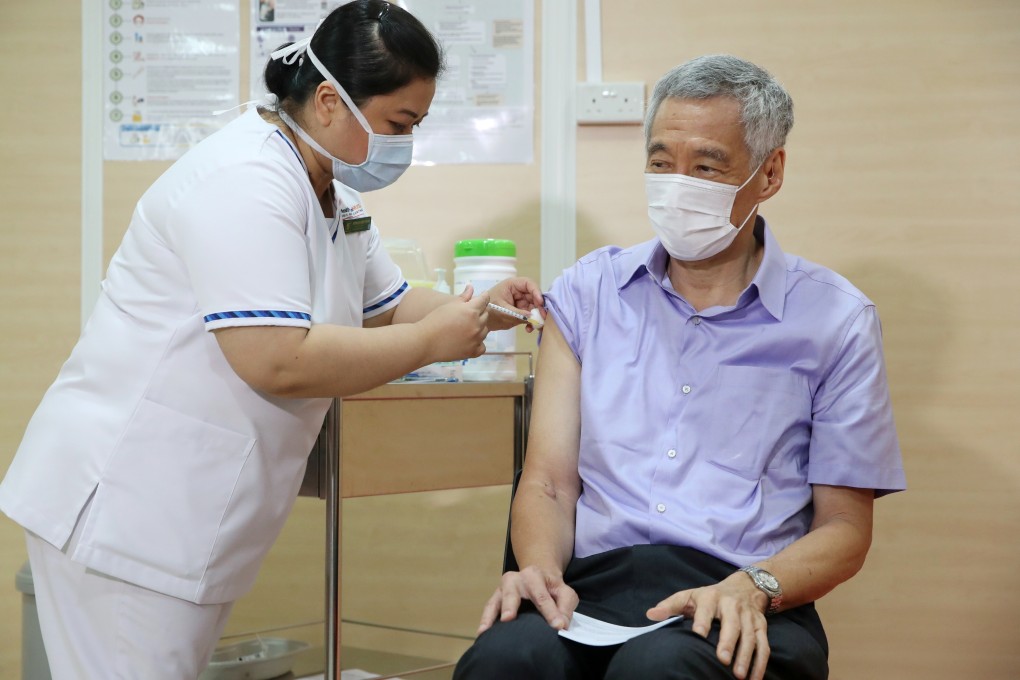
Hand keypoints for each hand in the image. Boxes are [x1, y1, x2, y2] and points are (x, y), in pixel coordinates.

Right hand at [418, 285, 489, 361]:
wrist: (425, 341)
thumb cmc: (435, 320)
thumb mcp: (449, 305)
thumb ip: (464, 297)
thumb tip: (471, 287)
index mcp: (471, 311)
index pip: (484, 300)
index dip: (484, 297)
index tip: (482, 297)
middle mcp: (476, 325)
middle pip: (486, 315)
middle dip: (480, 312)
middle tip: (469, 314)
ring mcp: (476, 339)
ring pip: (485, 331)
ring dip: (479, 327)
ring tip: (467, 328)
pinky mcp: (472, 351)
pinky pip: (482, 347)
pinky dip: (478, 343)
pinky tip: (470, 341)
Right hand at [477, 565, 578, 634]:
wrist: (537, 577)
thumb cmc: (551, 588)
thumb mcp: (565, 593)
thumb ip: (565, 608)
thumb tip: (561, 626)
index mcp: (534, 575)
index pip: (542, 596)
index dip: (550, 613)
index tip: (557, 627)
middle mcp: (514, 579)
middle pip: (512, 593)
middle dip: (509, 605)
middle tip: (508, 618)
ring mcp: (502, 589)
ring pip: (495, 601)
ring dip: (490, 616)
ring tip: (486, 630)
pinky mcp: (495, 599)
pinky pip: (488, 610)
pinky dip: (485, 621)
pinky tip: (482, 634)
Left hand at [487, 277, 545, 332]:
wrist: (479, 320)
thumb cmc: (488, 310)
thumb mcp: (503, 311)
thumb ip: (518, 313)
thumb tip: (533, 317)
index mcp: (512, 285)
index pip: (528, 284)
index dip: (536, 292)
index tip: (540, 303)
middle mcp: (518, 292)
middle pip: (534, 296)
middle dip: (539, 307)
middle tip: (542, 317)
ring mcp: (519, 302)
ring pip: (533, 307)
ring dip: (535, 317)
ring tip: (536, 326)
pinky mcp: (520, 311)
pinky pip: (529, 315)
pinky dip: (530, 322)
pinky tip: (528, 329)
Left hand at [646, 572, 769, 679]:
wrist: (745, 587)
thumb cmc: (710, 597)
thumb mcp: (689, 596)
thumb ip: (670, 606)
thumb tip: (650, 614)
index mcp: (711, 598)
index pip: (705, 609)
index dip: (702, 621)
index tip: (698, 635)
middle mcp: (732, 606)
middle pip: (732, 624)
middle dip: (728, 642)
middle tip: (722, 660)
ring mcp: (749, 617)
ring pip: (750, 637)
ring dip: (746, 656)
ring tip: (738, 675)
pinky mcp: (761, 627)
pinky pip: (763, 645)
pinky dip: (761, 663)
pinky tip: (755, 679)